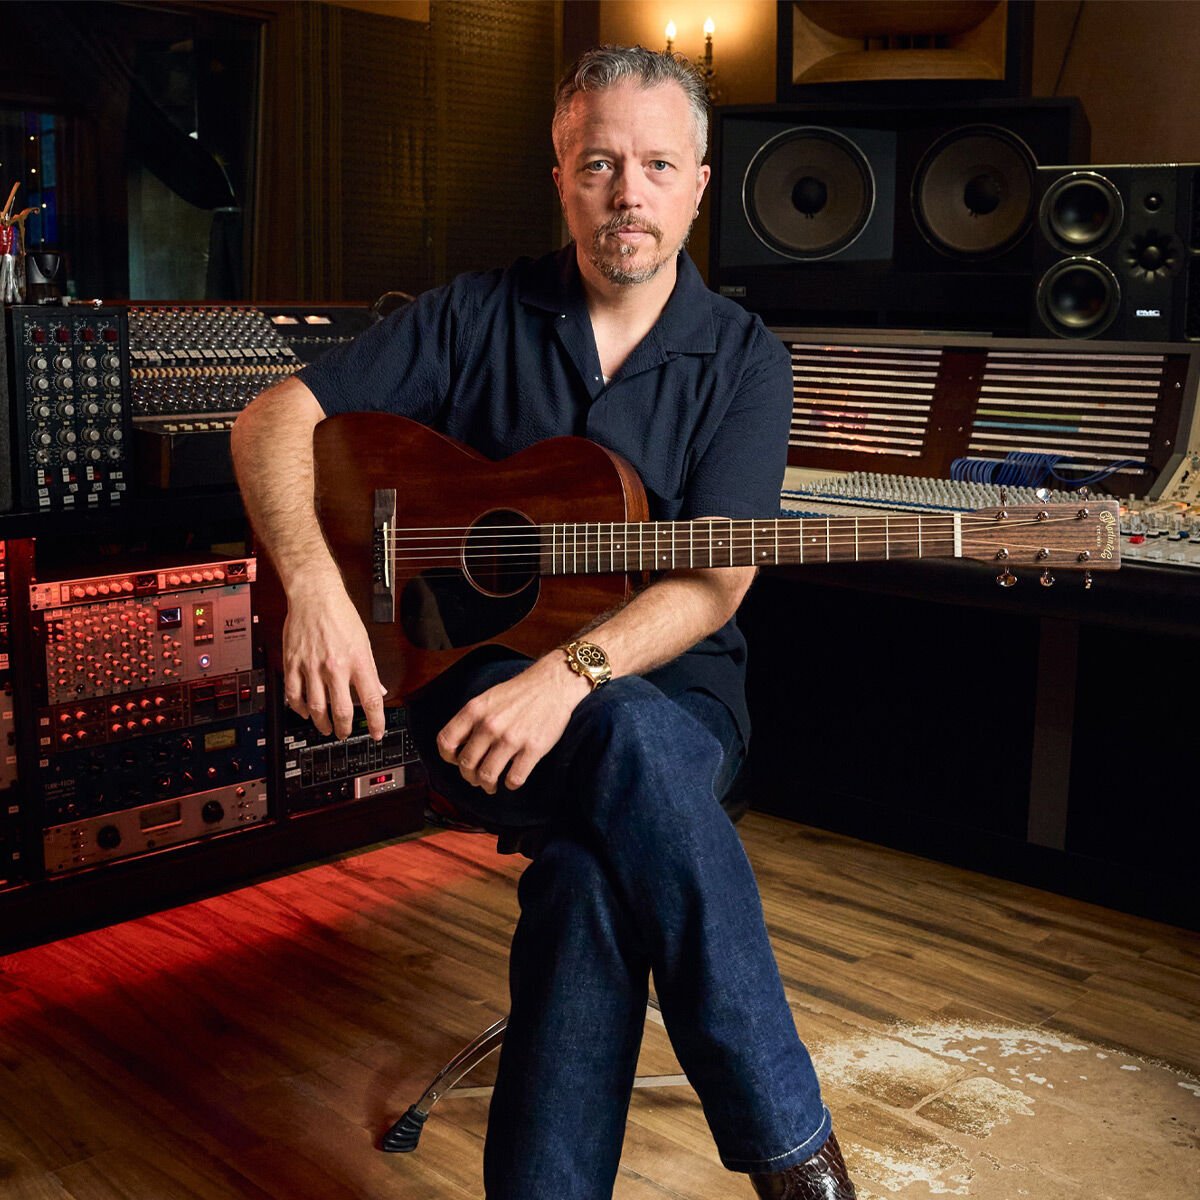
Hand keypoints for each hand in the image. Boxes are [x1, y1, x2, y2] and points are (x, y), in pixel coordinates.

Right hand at [282, 580, 387, 739]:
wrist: (314, 596)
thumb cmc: (340, 615)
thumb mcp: (364, 641)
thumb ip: (370, 670)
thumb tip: (377, 691)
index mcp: (357, 661)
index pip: (371, 700)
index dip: (375, 722)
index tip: (376, 733)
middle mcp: (334, 667)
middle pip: (341, 710)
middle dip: (345, 728)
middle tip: (345, 733)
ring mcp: (311, 667)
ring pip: (315, 708)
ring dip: (322, 723)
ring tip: (326, 727)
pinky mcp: (292, 663)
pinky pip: (293, 694)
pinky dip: (298, 708)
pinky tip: (303, 711)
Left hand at [436, 653, 590, 792]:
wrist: (553, 684)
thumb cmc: (518, 693)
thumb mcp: (487, 699)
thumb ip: (471, 720)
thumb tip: (459, 747)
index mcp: (474, 711)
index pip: (446, 742)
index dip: (448, 757)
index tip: (458, 760)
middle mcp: (489, 725)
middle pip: (466, 765)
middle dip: (469, 776)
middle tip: (477, 778)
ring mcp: (511, 738)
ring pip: (486, 777)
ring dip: (487, 786)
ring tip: (491, 785)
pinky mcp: (533, 749)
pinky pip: (514, 779)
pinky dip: (510, 784)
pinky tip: (512, 778)